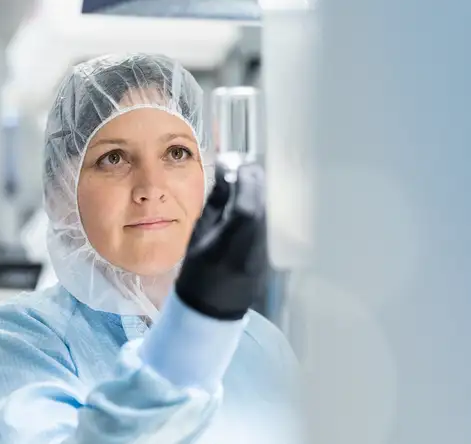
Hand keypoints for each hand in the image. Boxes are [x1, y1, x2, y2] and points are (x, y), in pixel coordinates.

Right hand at [175, 162, 267, 319]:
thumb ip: (215, 203)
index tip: (235, 163)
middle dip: (255, 180)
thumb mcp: (198, 235)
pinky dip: (263, 205)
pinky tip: (252, 199)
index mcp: (230, 245)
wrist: (213, 308)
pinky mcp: (273, 251)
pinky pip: (271, 220)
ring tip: (245, 180)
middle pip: (264, 204)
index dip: (244, 180)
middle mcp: (255, 247)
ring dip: (260, 191)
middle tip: (241, 167)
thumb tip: (225, 173)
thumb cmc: (197, 272)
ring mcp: (268, 250)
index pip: (247, 206)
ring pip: (271, 210)